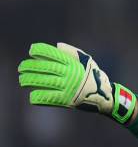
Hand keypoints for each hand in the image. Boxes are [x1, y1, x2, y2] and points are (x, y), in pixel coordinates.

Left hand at [18, 43, 136, 123]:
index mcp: (73, 64)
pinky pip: (48, 97)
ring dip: (30, 80)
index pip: (53, 54)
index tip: (32, 50)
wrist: (106, 97)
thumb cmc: (95, 78)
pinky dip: (39, 96)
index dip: (40, 51)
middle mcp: (69, 75)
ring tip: (23, 80)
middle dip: (30, 67)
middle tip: (22, 68)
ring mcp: (68, 87)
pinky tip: (33, 95)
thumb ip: (73, 53)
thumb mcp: (88, 61)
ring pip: (43, 82)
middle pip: (44, 68)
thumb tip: (57, 46)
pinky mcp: (67, 100)